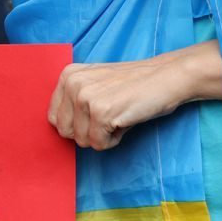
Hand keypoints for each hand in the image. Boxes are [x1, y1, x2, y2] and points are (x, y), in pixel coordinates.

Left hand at [48, 42, 221, 149]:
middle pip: (65, 132)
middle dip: (89, 132)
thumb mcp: (96, 83)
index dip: (77, 124)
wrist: (167, 77)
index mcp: (68, 75)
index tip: (97, 114)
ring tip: (119, 114)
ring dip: (103, 135)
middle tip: (110, 115)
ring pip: (82, 141)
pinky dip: (115, 139)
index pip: (55, 118)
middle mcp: (73, 84)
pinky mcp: (101, 113)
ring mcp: (85, 97)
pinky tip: (126, 119)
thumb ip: (75, 99)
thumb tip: (60, 128)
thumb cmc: (134, 85)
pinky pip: (99, 144)